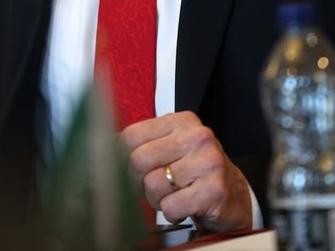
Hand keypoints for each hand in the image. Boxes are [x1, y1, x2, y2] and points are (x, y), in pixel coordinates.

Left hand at [119, 111, 252, 230]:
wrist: (235, 196)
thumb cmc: (197, 171)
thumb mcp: (171, 147)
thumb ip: (141, 142)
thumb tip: (100, 145)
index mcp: (182, 121)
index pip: (131, 135)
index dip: (121, 158)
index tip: (126, 169)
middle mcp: (197, 137)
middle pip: (139, 160)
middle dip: (137, 181)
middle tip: (150, 187)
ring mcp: (208, 162)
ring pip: (153, 185)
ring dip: (156, 199)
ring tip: (171, 195)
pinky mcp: (214, 190)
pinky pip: (170, 207)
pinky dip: (171, 213)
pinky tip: (183, 206)